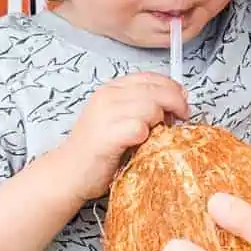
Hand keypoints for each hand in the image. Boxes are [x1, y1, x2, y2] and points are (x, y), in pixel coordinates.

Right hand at [61, 73, 189, 201]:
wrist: (68, 174)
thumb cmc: (97, 150)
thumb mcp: (118, 119)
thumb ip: (141, 106)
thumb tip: (178, 100)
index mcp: (111, 89)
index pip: (151, 77)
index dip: (172, 87)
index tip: (182, 100)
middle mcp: (108, 96)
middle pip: (156, 89)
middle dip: (175, 103)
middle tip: (182, 118)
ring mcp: (106, 114)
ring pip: (151, 107)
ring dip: (161, 121)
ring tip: (158, 135)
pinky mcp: (108, 135)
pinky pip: (140, 128)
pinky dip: (147, 137)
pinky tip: (142, 144)